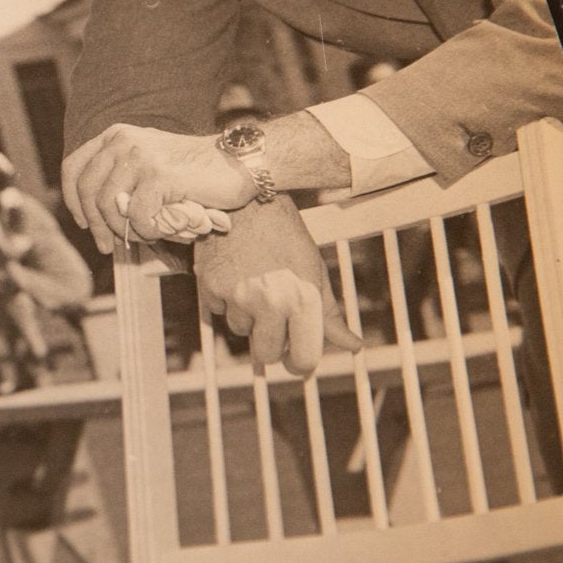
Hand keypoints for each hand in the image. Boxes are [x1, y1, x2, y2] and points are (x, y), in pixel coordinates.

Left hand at [62, 123, 257, 252]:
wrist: (238, 163)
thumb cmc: (193, 172)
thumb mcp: (148, 165)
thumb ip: (119, 181)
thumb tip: (92, 220)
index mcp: (116, 136)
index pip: (74, 167)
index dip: (73, 200)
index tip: (83, 222)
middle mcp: (123, 142)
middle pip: (87, 191)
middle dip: (95, 225)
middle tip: (107, 246)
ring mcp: (140, 157)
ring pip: (109, 206)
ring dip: (124, 230)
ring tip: (144, 237)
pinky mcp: (158, 176)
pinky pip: (137, 216)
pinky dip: (147, 231)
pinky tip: (162, 230)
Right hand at [192, 199, 362, 376]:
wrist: (245, 197)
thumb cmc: (285, 233)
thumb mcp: (314, 271)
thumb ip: (330, 314)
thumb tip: (353, 347)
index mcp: (302, 300)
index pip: (302, 360)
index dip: (301, 364)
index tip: (297, 360)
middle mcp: (269, 303)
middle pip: (266, 355)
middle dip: (271, 344)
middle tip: (275, 321)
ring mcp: (236, 296)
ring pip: (240, 331)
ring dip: (248, 317)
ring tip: (254, 283)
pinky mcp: (209, 287)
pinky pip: (218, 311)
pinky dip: (226, 300)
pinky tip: (235, 275)